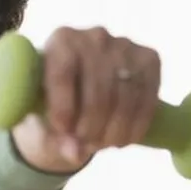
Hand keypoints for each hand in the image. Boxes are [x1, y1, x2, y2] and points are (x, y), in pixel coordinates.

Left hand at [13, 26, 160, 171]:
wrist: (80, 86)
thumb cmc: (50, 98)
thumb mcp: (42, 116)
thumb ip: (52, 135)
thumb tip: (75, 153)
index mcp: (59, 41)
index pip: (62, 73)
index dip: (63, 108)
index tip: (63, 132)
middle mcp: (93, 36)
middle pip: (97, 89)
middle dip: (91, 126)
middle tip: (84, 145)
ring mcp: (125, 45)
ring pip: (125, 96)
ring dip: (114, 130)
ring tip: (101, 145)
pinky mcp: (149, 58)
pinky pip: (148, 97)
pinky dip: (137, 125)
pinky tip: (123, 140)